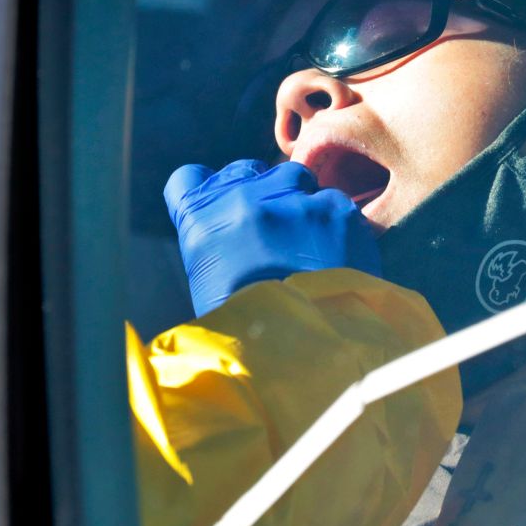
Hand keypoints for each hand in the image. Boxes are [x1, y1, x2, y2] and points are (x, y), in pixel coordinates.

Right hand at [164, 159, 379, 315]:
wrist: (304, 355)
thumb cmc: (247, 332)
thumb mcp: (209, 284)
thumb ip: (218, 243)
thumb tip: (232, 233)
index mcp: (199, 219)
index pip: (189, 178)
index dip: (206, 189)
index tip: (222, 208)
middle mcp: (240, 199)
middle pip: (246, 170)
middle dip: (258, 193)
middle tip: (273, 232)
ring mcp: (290, 200)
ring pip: (295, 178)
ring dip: (299, 203)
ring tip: (309, 246)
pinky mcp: (335, 209)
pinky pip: (334, 201)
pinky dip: (336, 224)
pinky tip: (335, 257)